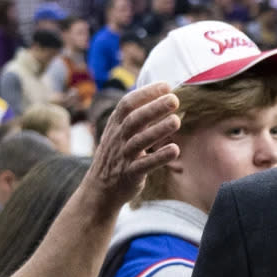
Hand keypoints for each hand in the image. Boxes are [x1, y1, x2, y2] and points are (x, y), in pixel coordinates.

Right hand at [80, 82, 180, 218]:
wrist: (100, 190)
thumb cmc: (117, 156)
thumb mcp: (121, 133)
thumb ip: (137, 116)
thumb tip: (162, 95)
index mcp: (116, 126)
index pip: (128, 104)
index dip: (146, 93)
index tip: (166, 86)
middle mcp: (118, 139)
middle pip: (134, 120)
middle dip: (154, 108)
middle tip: (174, 99)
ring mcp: (123, 157)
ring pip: (139, 141)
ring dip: (158, 130)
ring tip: (176, 121)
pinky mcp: (129, 175)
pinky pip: (144, 165)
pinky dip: (159, 157)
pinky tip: (175, 149)